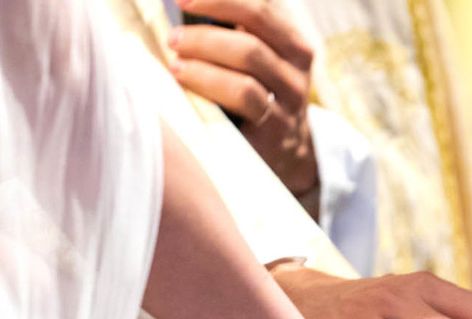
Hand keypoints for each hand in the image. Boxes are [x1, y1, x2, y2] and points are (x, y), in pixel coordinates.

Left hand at [170, 0, 317, 196]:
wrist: (284, 151)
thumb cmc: (255, 93)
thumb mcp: (255, 60)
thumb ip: (232, 33)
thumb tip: (184, 8)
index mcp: (291, 36)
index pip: (263, 2)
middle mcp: (297, 62)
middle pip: (255, 24)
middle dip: (209, 21)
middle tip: (174, 35)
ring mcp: (291, 95)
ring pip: (250, 57)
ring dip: (205, 53)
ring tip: (175, 58)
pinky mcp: (277, 125)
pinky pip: (244, 95)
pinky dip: (209, 81)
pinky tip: (185, 78)